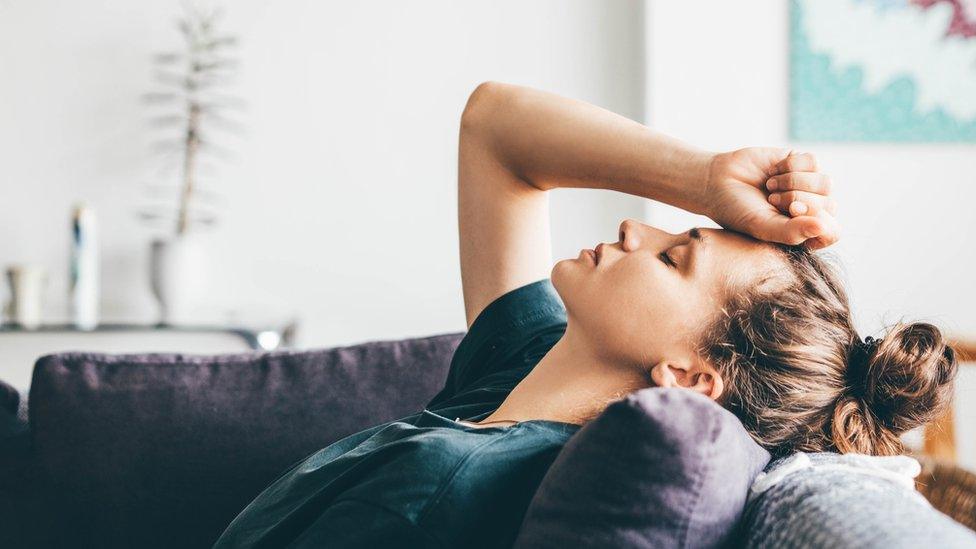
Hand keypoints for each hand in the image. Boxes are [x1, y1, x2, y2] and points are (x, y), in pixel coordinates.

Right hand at [702, 148, 838, 248]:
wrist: (717, 181)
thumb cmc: (737, 211)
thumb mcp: (762, 227)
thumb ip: (793, 232)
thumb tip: (824, 227)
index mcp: (803, 232)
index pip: (832, 231)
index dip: (816, 220)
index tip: (791, 212)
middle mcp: (810, 210)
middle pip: (829, 205)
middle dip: (797, 200)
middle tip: (771, 200)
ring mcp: (808, 186)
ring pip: (825, 183)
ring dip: (793, 183)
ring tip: (770, 187)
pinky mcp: (801, 163)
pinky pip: (813, 162)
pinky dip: (790, 166)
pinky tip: (773, 172)